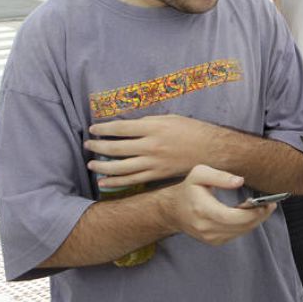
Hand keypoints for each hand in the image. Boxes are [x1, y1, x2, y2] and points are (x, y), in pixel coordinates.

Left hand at [86, 115, 217, 187]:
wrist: (214, 151)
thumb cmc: (194, 131)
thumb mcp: (172, 119)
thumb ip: (151, 122)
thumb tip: (132, 126)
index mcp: (154, 128)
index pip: (121, 128)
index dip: (104, 128)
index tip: (93, 128)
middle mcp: (151, 146)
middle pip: (116, 148)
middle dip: (98, 146)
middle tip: (88, 145)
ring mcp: (154, 163)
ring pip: (120, 167)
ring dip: (102, 167)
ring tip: (91, 164)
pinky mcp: (158, 175)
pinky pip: (132, 180)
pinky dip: (115, 182)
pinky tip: (104, 182)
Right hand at [164, 164, 274, 245]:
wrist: (173, 210)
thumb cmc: (188, 189)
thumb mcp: (199, 173)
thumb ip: (220, 176)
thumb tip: (239, 181)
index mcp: (202, 209)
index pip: (231, 217)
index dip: (251, 213)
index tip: (266, 204)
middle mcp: (205, 227)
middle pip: (240, 226)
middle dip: (259, 216)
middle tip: (272, 204)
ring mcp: (209, 237)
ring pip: (240, 232)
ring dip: (256, 221)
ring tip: (265, 207)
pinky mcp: (214, 241)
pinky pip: (236, 234)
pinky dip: (247, 225)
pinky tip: (252, 214)